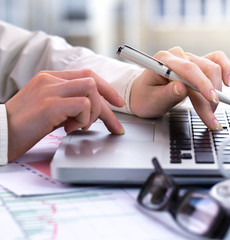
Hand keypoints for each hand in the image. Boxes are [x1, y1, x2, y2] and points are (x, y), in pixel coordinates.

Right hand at [5, 69, 124, 161]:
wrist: (0, 134)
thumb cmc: (24, 125)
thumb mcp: (50, 109)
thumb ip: (70, 104)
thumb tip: (94, 110)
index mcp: (50, 78)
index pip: (87, 75)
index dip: (106, 88)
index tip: (116, 103)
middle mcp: (50, 79)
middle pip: (93, 81)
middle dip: (109, 103)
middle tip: (115, 124)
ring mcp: (50, 90)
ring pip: (91, 89)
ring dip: (94, 112)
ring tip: (81, 126)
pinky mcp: (50, 105)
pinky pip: (83, 105)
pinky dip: (84, 119)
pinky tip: (70, 129)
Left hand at [130, 47, 229, 129]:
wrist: (142, 94)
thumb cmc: (145, 97)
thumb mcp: (151, 100)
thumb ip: (166, 94)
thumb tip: (181, 88)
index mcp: (164, 60)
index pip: (188, 69)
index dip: (203, 85)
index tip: (212, 100)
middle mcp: (178, 56)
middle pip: (204, 70)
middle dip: (211, 96)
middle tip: (211, 118)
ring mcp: (189, 59)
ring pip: (213, 69)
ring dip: (217, 91)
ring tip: (213, 111)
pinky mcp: (197, 64)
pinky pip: (217, 60)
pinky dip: (226, 70)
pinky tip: (229, 82)